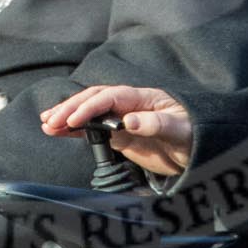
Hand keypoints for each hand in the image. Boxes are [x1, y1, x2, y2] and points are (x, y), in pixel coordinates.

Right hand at [41, 85, 192, 175]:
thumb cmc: (194, 136)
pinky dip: (74, 130)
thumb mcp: (181, 130)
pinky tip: (57, 131)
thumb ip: (157, 124)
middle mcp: (129, 104)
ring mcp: (122, 118)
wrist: (200, 151)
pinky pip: (93, 128)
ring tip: (46, 123)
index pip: (110, 96)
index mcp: (143, 98)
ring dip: (67, 116)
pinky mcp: (120, 134)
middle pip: (94, 99)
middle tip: (51, 121)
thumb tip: (130, 120)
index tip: (73, 119)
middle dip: (71, 109)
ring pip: (89, 111)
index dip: (90, 106)